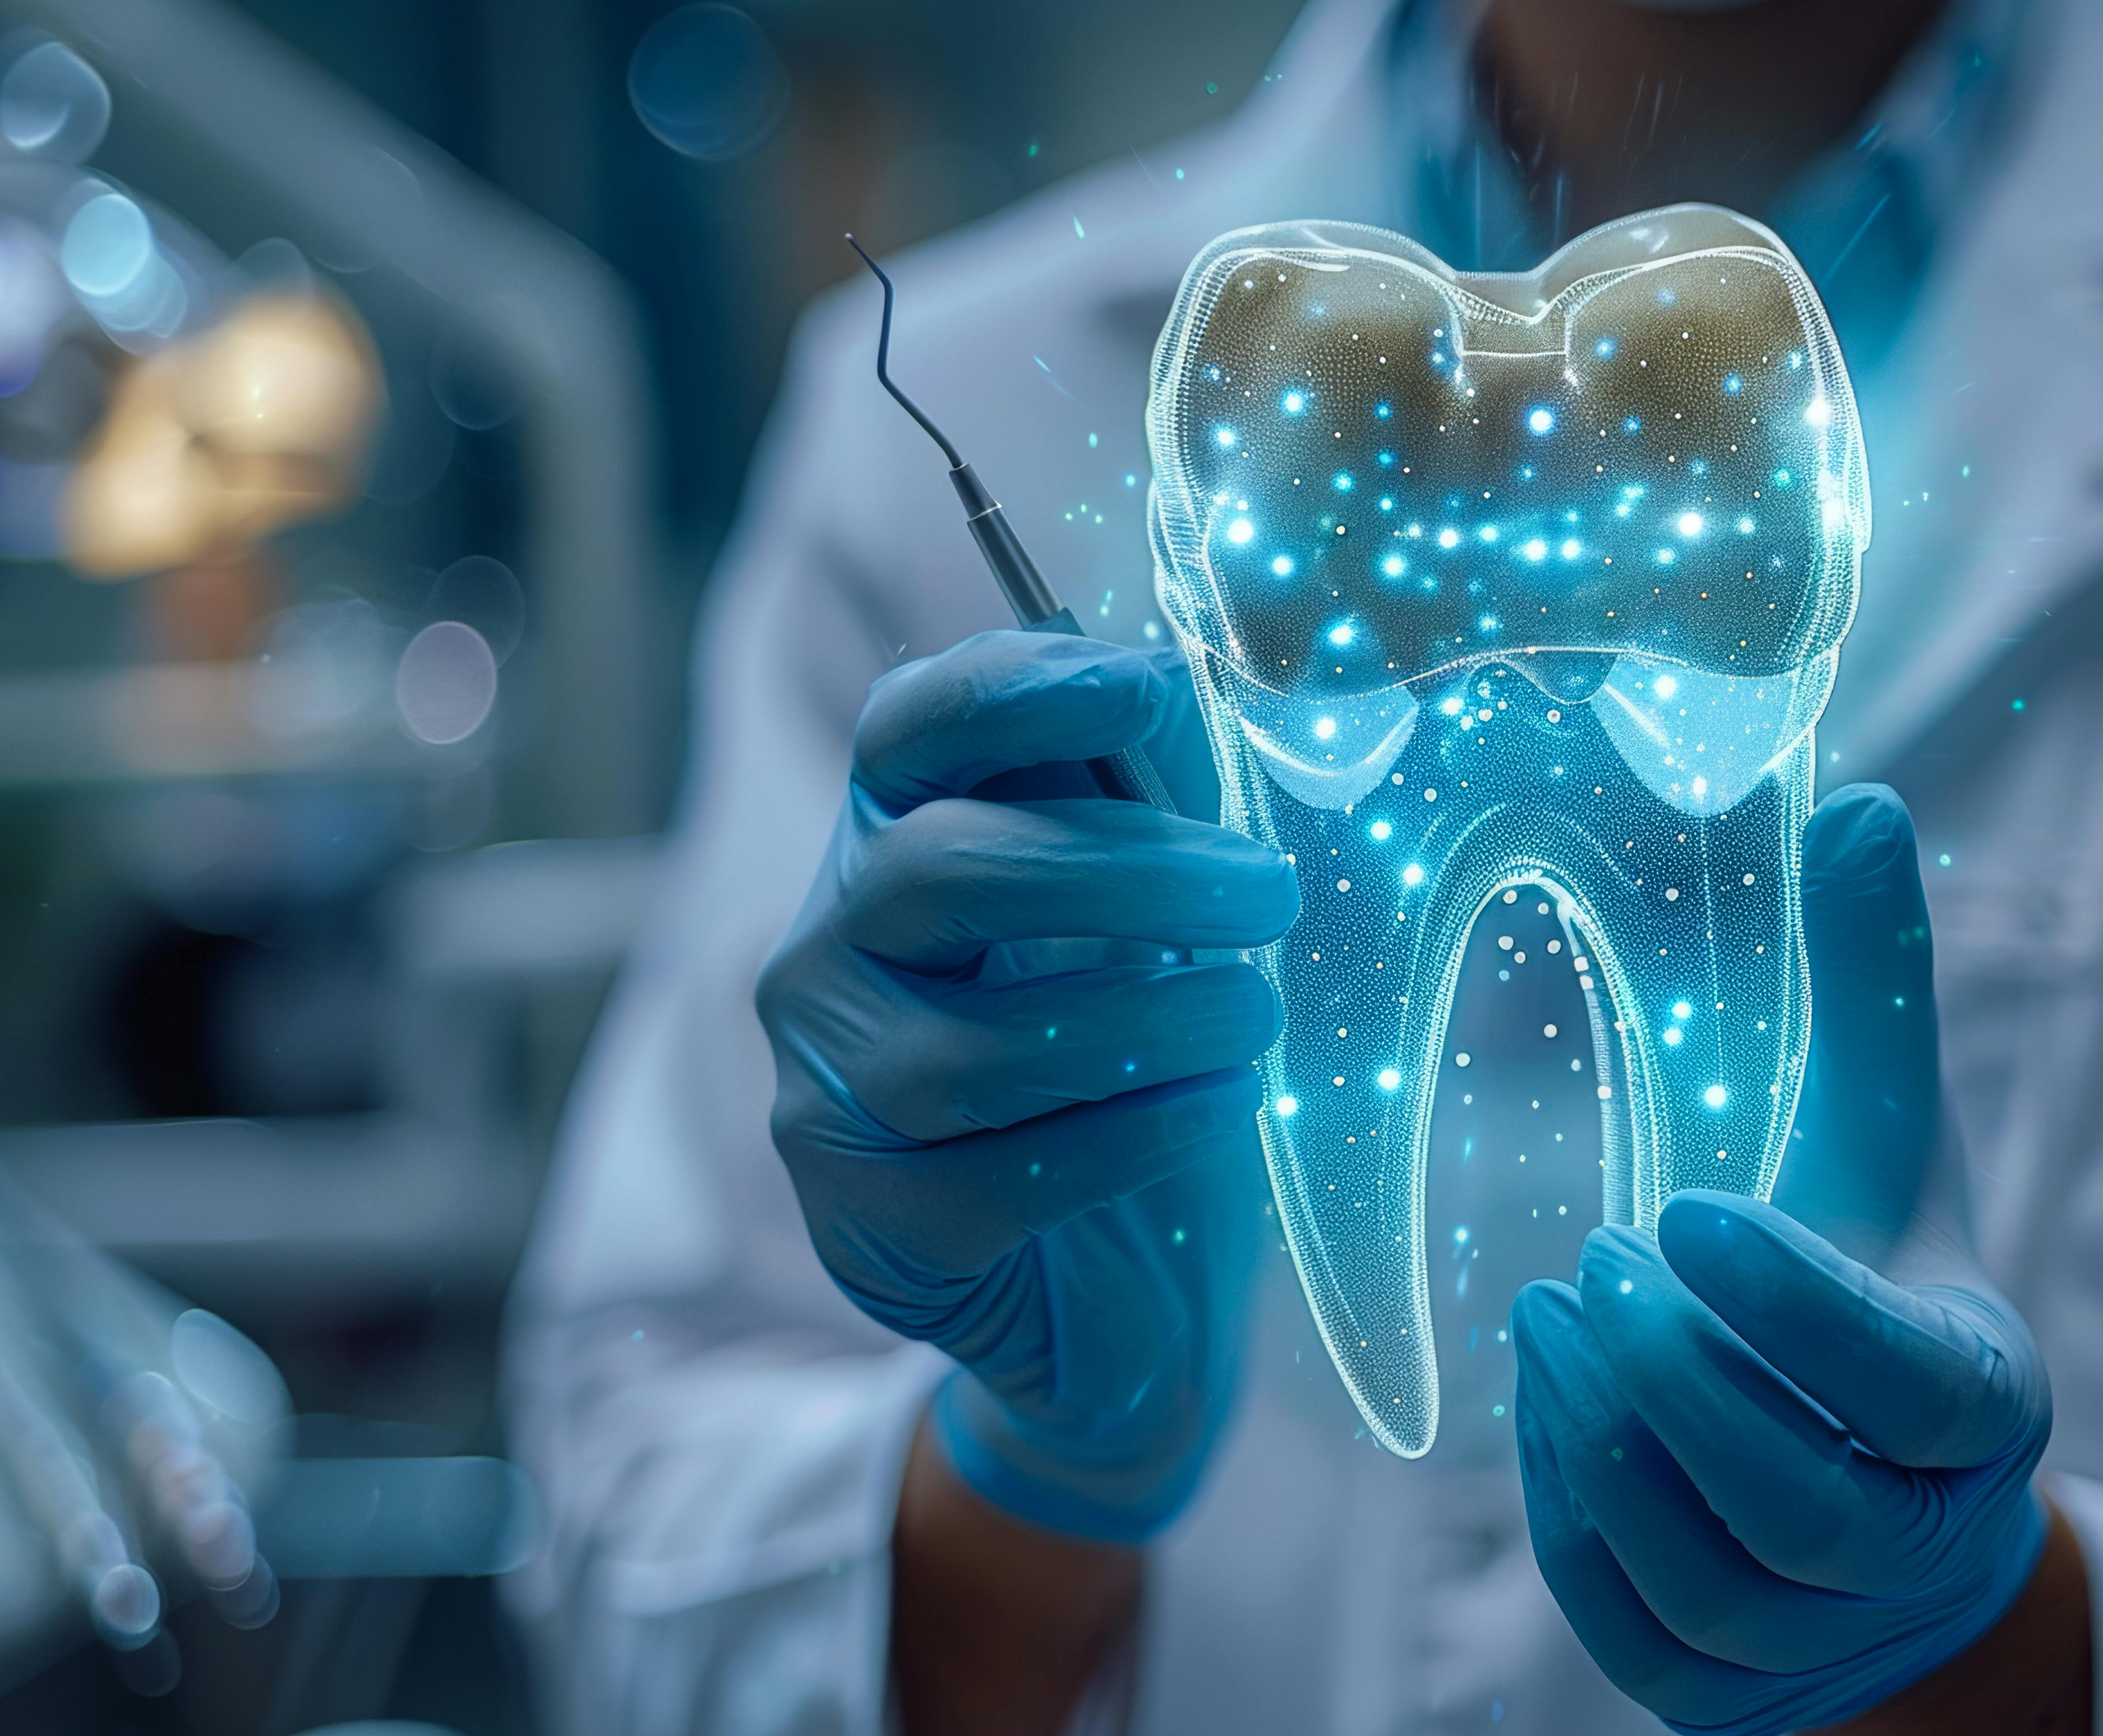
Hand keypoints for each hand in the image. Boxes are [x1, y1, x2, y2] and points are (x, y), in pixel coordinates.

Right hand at [757, 630, 1294, 1540]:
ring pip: (973, 1045)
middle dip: (1130, 871)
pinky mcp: (874, 1222)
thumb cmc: (1136, 1057)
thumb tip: (1206, 689)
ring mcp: (831, 1089)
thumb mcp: (1155, 912)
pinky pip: (1007, 1174)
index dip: (1013, 690)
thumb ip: (1159, 801)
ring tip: (1257, 1017)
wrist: (1114, 1287)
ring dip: (1153, 1019)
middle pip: (943, 871)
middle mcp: (832, 949)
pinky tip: (1224, 1107)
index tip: (1142, 688)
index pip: (909, 728)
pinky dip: (1141, 1132)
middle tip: (1270, 890)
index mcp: (898, 836)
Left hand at [1510, 785, 2059, 1734]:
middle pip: (1795, 1498)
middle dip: (1683, 1377)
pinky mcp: (1719, 1686)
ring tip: (1559, 1316)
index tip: (1682, 1203)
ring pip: (1705, 1569)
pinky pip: (1628, 1620)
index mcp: (1983, 1404)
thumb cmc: (1880, 1292)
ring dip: (1613, 1441)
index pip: (1906, 1383)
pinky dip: (1571, 1515)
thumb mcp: (1890, 1148)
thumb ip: (1874, 993)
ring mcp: (1821, 1631)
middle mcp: (1921, 1537)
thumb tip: (1859, 801)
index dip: (1796, 1307)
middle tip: (1606, 1259)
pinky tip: (1547, 1400)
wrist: (1892, 1509)